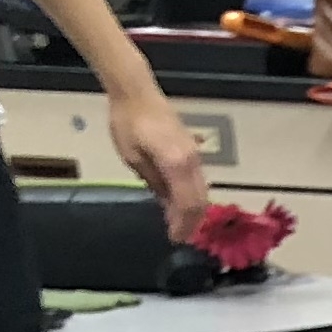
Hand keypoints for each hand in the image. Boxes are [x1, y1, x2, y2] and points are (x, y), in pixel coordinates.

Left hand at [104, 87, 210, 243]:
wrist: (137, 92)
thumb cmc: (128, 122)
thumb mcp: (133, 157)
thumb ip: (153, 182)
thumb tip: (166, 203)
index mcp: (176, 165)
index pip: (187, 204)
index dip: (183, 225)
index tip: (175, 239)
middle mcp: (192, 162)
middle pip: (201, 201)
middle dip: (192, 222)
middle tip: (180, 236)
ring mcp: (196, 155)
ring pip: (203, 191)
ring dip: (194, 210)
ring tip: (181, 223)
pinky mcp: (194, 150)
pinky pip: (199, 180)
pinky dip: (193, 196)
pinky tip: (181, 201)